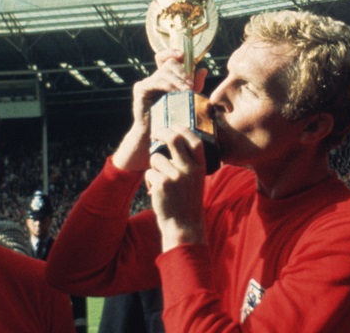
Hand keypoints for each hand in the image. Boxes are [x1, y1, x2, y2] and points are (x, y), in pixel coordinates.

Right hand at [112, 49, 205, 171]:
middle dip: (182, 72)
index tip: (183, 55)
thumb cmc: (173, 118)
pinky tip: (176, 93)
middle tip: (191, 85)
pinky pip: (155, 81)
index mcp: (166, 77)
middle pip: (169, 63)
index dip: (173, 52)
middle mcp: (156, 77)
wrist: (157, 134)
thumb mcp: (188, 99)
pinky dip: (167, 85)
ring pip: (164, 71)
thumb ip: (195, 85)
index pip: (167, 57)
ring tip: (187, 90)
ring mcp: (147, 81)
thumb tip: (203, 70)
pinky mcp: (140, 89)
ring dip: (178, 80)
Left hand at [145, 125, 207, 251]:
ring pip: (156, 158)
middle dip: (162, 132)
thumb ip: (189, 162)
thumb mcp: (196, 179)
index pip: (194, 140)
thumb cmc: (187, 200)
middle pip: (174, 139)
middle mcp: (189, 169)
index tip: (174, 126)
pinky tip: (157, 191)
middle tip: (155, 133)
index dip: (183, 130)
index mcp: (200, 167)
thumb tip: (174, 141)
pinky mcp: (162, 184)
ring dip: (153, 166)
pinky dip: (150, 180)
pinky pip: (149, 172)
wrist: (183, 224)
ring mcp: (176, 176)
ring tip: (160, 180)